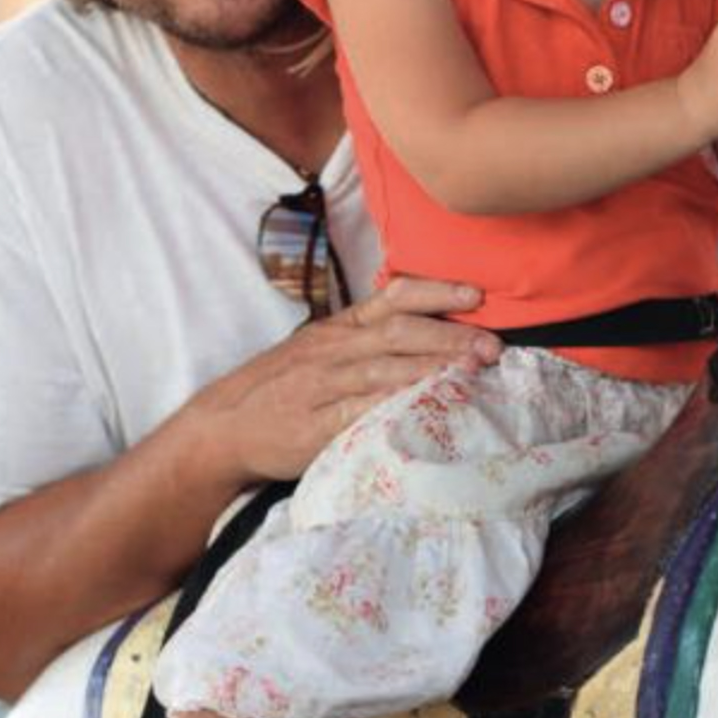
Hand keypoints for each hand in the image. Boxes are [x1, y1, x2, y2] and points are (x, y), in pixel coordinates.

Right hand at [199, 278, 501, 484]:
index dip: (437, 293)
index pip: (393, 298)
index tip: (477, 295)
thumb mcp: (321, 351)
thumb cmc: (283, 387)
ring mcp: (323, 386)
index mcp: (340, 327)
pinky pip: (361, 412)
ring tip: (473, 374)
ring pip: (385, 369)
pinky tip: (427, 408)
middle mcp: (334, 349)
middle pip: (399, 332)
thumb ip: (366, 341)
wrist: (223, 425)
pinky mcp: (315, 425)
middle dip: (450, 337)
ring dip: (434, 370)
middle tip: (493, 347)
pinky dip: (396, 406)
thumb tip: (430, 336)